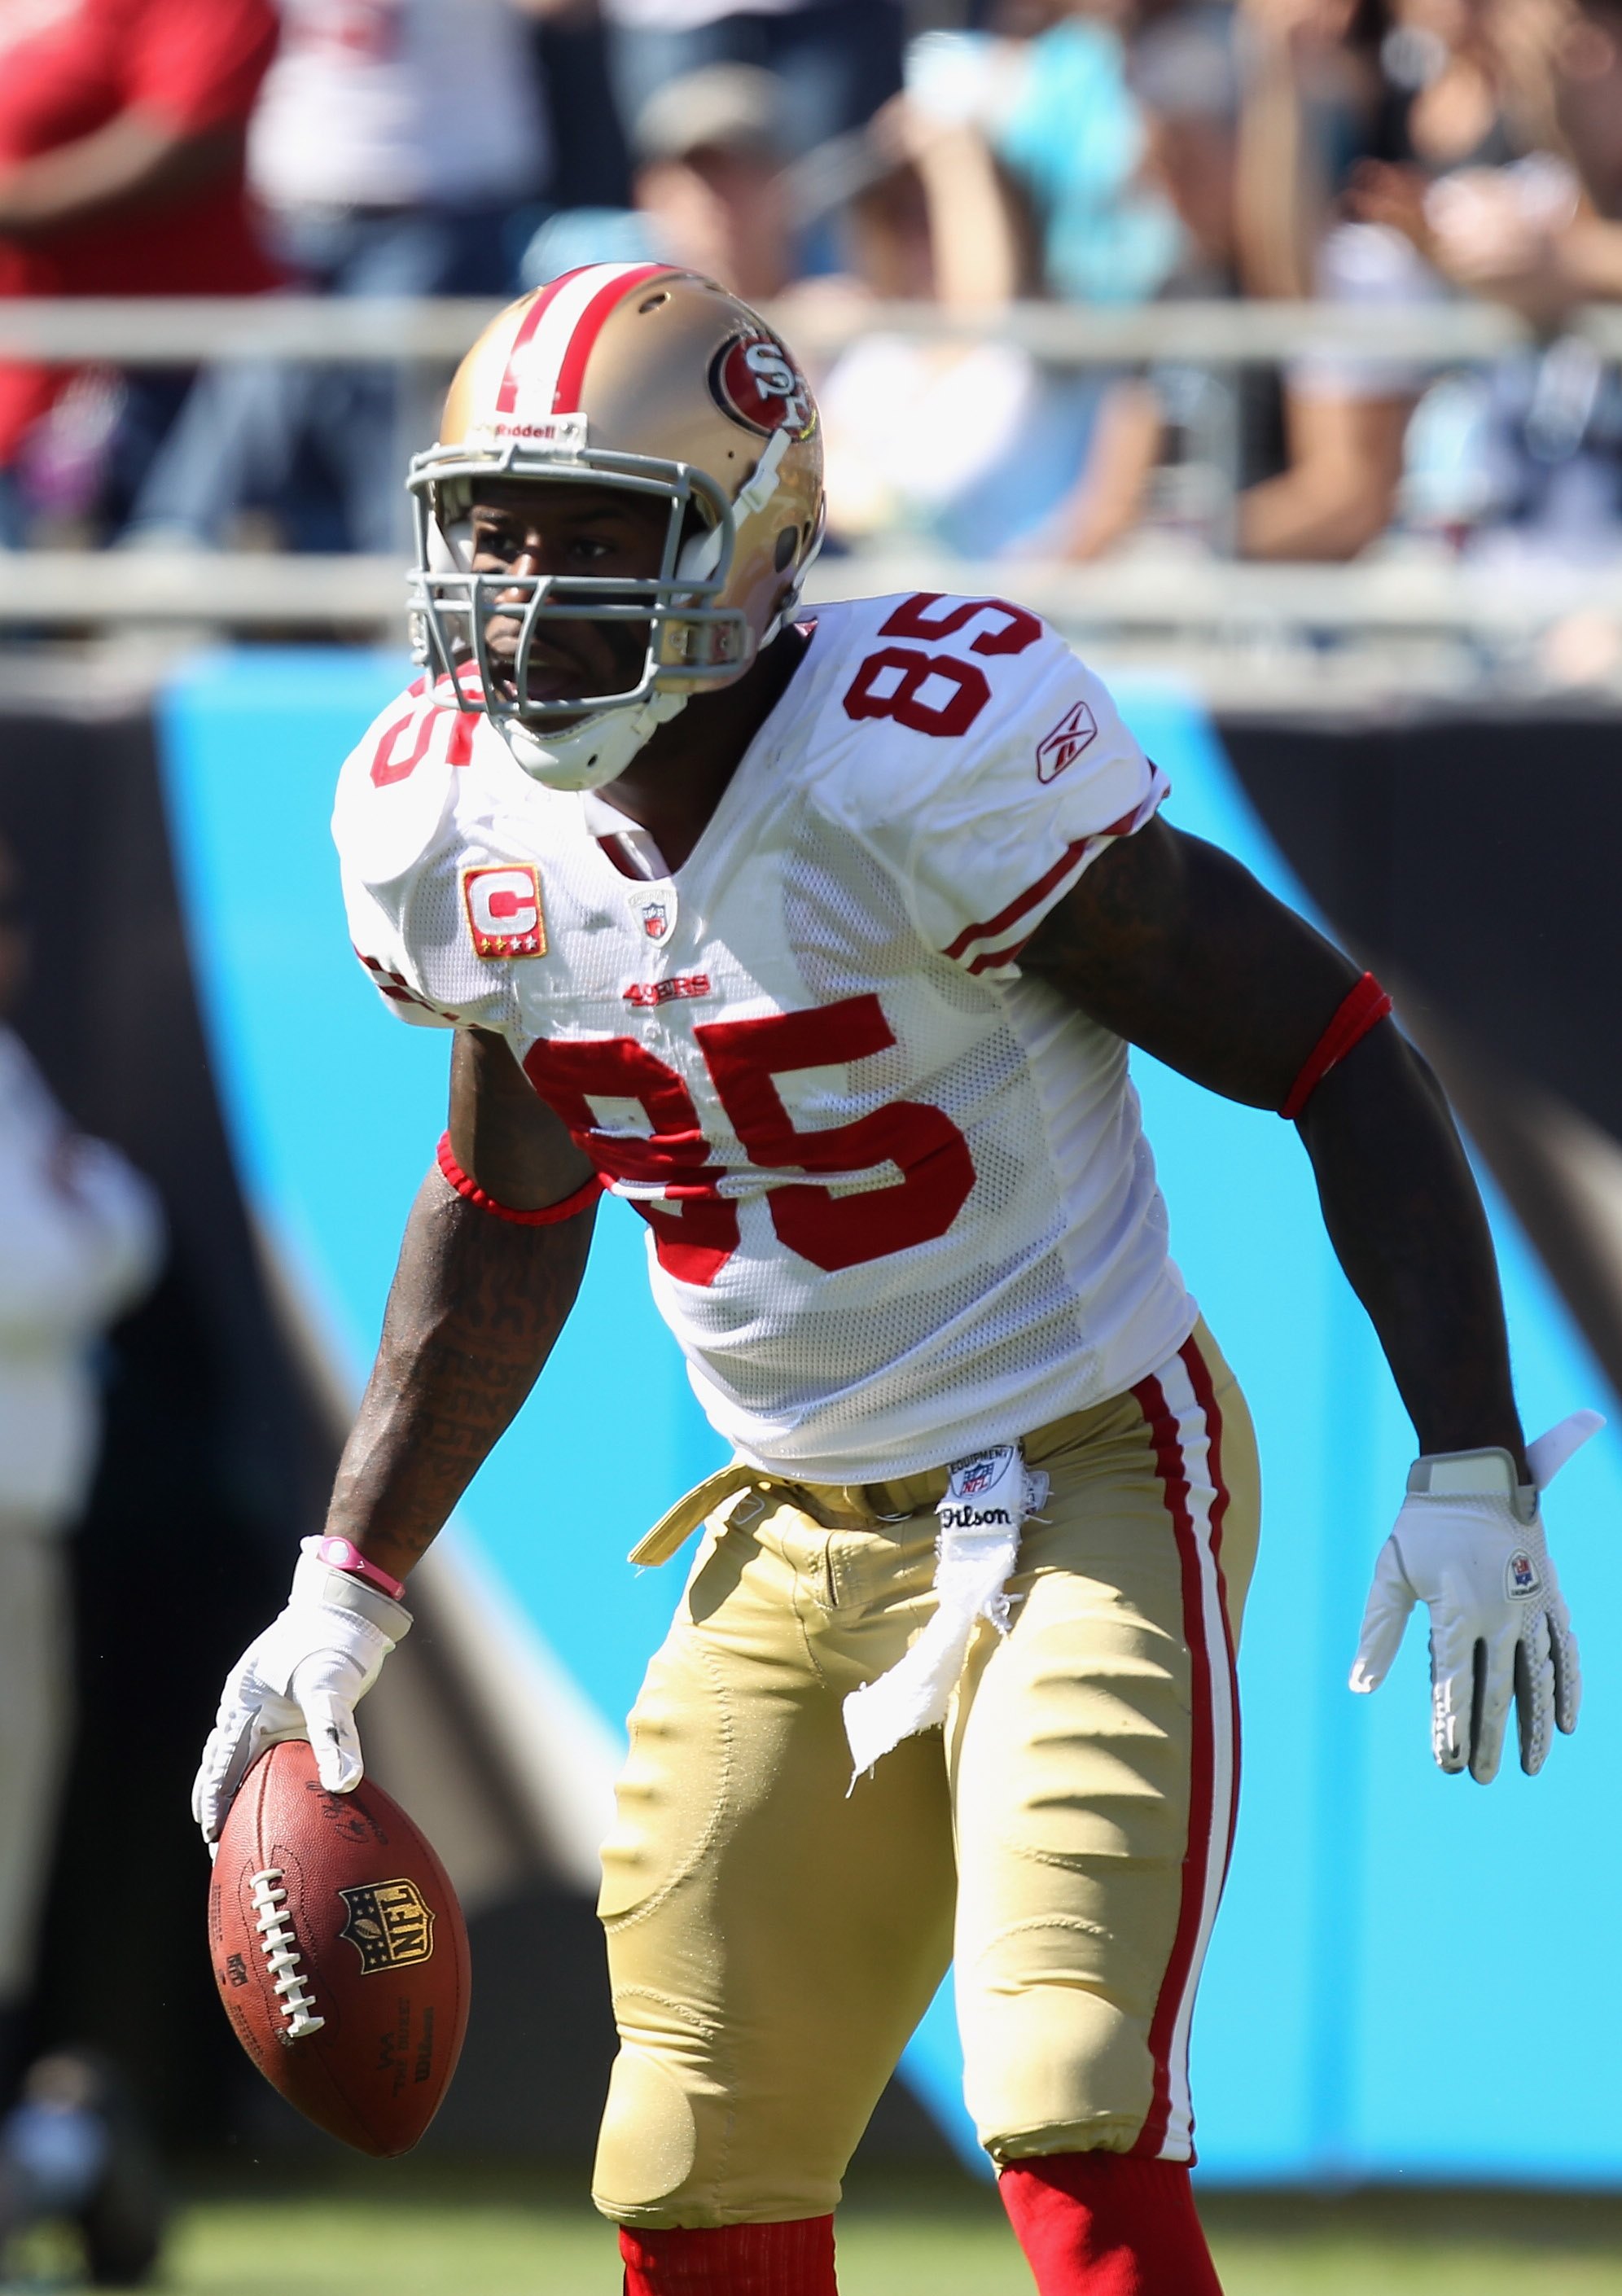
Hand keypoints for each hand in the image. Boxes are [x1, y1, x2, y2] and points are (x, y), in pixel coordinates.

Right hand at [192, 1539, 410, 1848]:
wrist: (344, 1606)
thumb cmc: (332, 1641)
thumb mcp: (332, 1688)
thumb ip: (336, 1735)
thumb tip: (345, 1784)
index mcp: (244, 1706)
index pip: (220, 1764)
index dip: (215, 1800)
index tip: (212, 1835)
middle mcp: (247, 1710)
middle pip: (221, 1766)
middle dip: (216, 1805)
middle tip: (220, 1847)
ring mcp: (264, 1709)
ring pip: (238, 1759)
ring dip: (234, 1792)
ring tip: (233, 1830)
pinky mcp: (286, 1710)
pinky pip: (266, 1749)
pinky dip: (261, 1774)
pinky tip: (274, 1796)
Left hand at [1350, 1411, 1599, 1781]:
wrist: (1476, 1473)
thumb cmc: (1423, 1523)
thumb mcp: (1390, 1572)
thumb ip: (1378, 1632)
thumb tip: (1359, 1686)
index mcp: (1455, 1612)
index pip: (1452, 1686)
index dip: (1449, 1728)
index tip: (1445, 1763)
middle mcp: (1498, 1616)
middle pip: (1495, 1693)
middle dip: (1486, 1740)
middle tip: (1479, 1778)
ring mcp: (1528, 1608)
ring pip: (1537, 1681)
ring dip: (1535, 1727)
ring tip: (1530, 1766)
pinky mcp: (1548, 1597)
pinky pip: (1565, 1650)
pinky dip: (1569, 1687)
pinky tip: (1568, 1722)